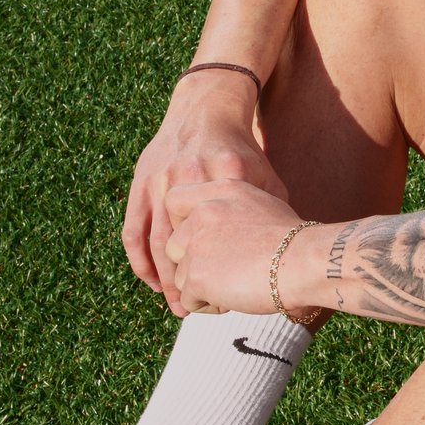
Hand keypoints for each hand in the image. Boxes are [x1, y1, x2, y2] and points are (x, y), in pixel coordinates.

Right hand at [124, 72, 291, 310]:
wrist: (205, 113)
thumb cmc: (240, 152)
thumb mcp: (263, 176)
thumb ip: (271, 208)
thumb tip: (290, 249)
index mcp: (225, 175)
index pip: (222, 235)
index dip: (223, 270)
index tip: (228, 297)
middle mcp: (188, 177)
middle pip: (182, 244)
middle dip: (185, 285)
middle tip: (193, 311)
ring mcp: (160, 181)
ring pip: (155, 242)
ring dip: (162, 280)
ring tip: (176, 305)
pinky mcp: (140, 184)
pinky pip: (133, 231)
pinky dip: (140, 261)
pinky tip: (152, 282)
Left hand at [162, 179, 312, 318]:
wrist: (307, 261)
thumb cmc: (295, 241)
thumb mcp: (262, 205)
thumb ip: (231, 210)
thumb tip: (218, 229)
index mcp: (220, 190)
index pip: (174, 201)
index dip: (180, 225)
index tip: (202, 240)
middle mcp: (203, 212)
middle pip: (174, 246)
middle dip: (195, 264)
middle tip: (231, 271)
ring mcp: (196, 244)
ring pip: (180, 277)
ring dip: (204, 288)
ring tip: (239, 285)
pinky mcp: (196, 275)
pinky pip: (189, 300)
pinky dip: (210, 305)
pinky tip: (237, 297)